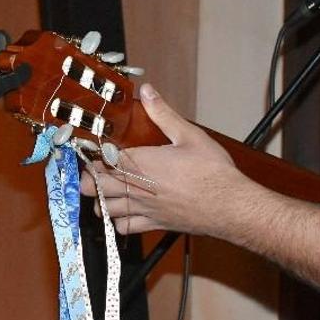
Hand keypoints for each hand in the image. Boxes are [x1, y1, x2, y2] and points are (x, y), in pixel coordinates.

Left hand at [81, 84, 250, 237]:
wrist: (229, 206)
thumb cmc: (212, 172)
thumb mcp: (189, 135)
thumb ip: (163, 113)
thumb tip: (147, 92)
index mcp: (141, 163)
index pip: (101, 160)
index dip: (93, 155)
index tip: (94, 149)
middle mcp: (136, 188)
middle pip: (93, 187)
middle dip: (89, 177)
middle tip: (94, 169)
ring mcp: (143, 209)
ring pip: (104, 209)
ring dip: (100, 199)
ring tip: (106, 189)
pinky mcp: (153, 224)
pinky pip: (123, 228)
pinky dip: (118, 221)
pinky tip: (123, 212)